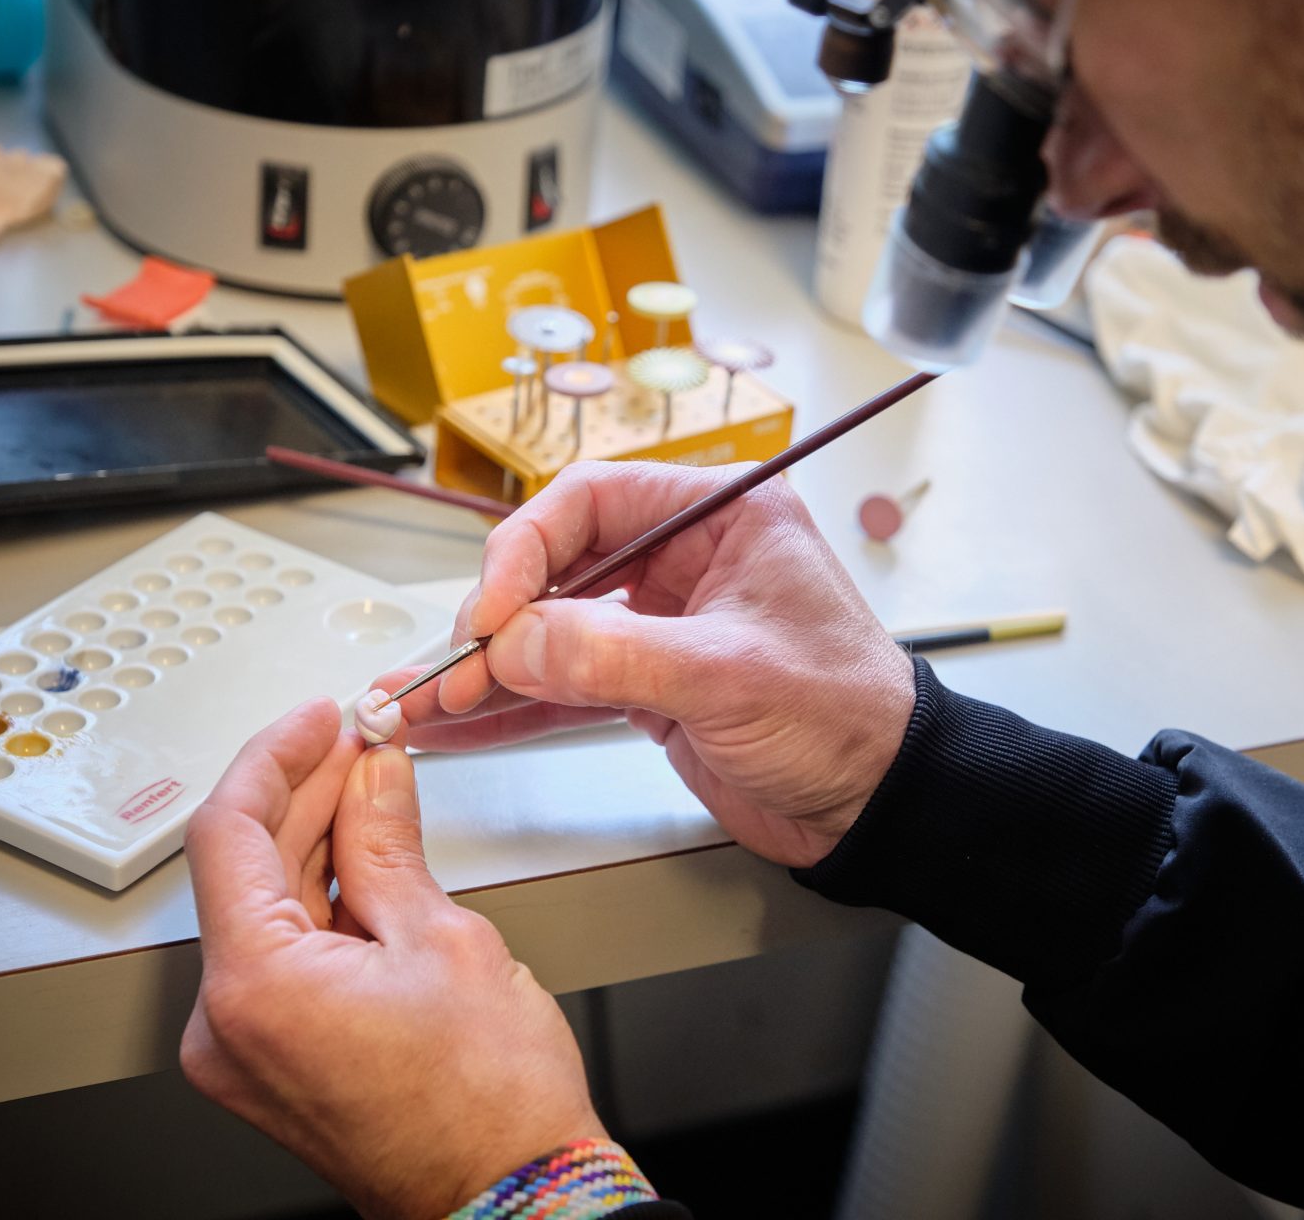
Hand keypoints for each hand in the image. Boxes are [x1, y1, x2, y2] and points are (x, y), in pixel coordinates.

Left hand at [180, 698, 602, 1218]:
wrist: (513, 1193)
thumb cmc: (489, 1102)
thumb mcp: (443, 936)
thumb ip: (387, 841)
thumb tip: (373, 775)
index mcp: (254, 988)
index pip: (229, 833)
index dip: (276, 758)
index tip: (319, 721)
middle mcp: (226, 1026)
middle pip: (243, 870)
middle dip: (304, 796)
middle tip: (361, 745)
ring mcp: (245, 1051)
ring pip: (263, 911)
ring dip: (313, 844)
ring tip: (374, 792)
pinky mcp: (272, 1063)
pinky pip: (280, 957)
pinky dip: (319, 901)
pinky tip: (366, 859)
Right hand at [378, 461, 915, 867]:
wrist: (879, 803)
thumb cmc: (844, 717)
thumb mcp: (727, 675)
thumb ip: (613, 654)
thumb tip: (514, 644)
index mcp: (720, 514)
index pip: (593, 500)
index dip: (527, 548)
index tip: (490, 611)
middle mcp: (686, 558)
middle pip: (559, 563)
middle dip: (498, 617)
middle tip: (453, 666)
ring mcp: (663, 623)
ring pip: (553, 630)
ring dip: (489, 668)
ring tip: (424, 702)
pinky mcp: (650, 686)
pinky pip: (565, 684)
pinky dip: (513, 707)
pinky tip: (458, 727)